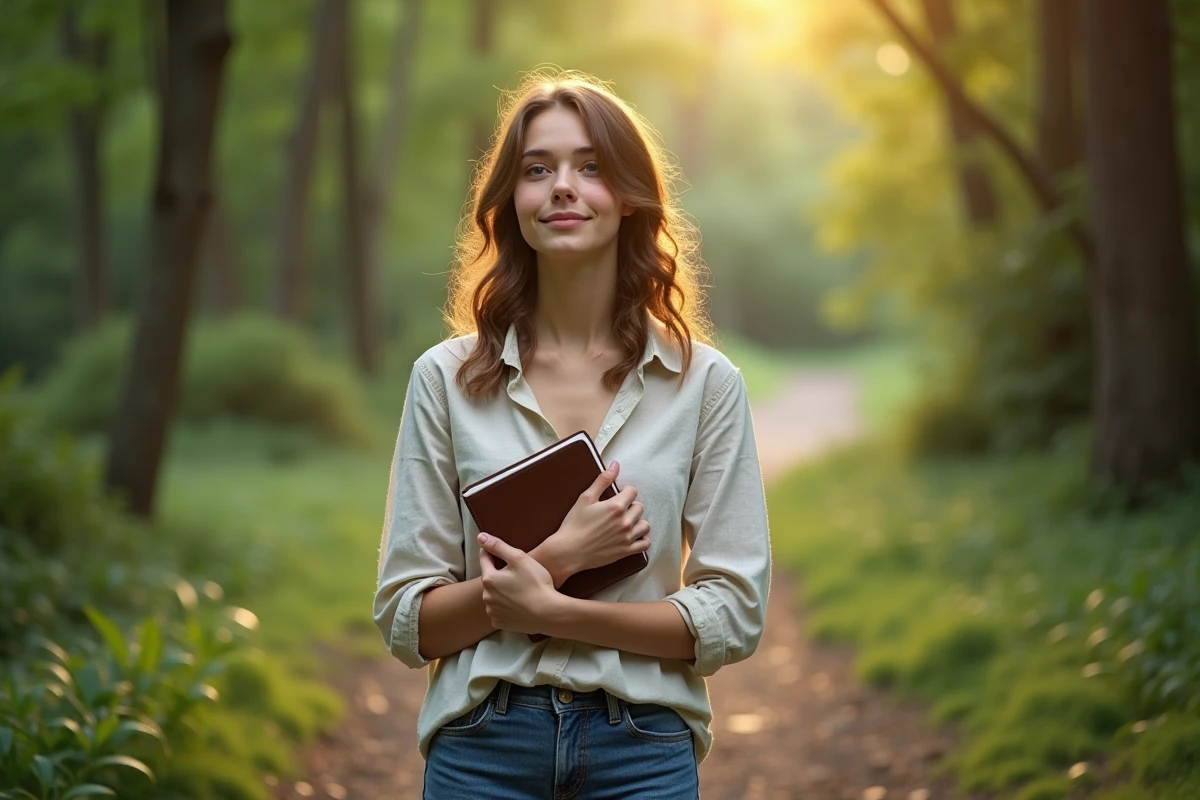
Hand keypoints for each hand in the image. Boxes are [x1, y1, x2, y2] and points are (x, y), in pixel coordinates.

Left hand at [478, 532, 562, 634]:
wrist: (549, 613)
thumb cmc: (536, 583)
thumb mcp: (519, 558)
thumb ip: (498, 546)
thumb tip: (480, 537)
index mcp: (489, 578)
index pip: (484, 559)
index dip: (492, 552)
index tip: (500, 551)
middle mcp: (487, 596)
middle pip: (490, 579)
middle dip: (499, 574)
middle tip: (516, 573)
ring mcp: (492, 611)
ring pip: (494, 596)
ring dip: (501, 591)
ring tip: (518, 589)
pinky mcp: (500, 623)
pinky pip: (499, 611)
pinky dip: (506, 606)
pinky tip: (518, 604)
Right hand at [541, 460, 649, 578]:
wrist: (568, 551)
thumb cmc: (574, 524)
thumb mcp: (585, 498)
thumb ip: (603, 480)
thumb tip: (616, 465)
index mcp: (616, 506)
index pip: (632, 491)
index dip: (625, 492)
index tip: (617, 496)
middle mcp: (625, 521)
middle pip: (639, 507)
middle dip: (630, 506)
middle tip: (618, 510)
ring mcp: (627, 537)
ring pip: (645, 525)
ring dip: (638, 522)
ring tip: (626, 523)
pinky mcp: (626, 551)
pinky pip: (645, 544)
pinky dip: (642, 540)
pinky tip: (633, 536)